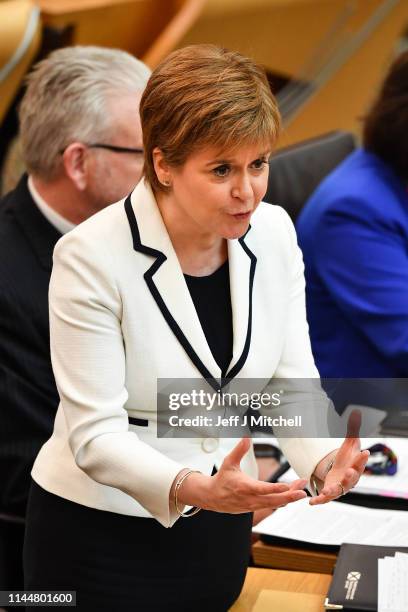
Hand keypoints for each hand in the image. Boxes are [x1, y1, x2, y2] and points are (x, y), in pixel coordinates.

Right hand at [177, 438, 307, 513]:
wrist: (212, 497)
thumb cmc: (222, 478)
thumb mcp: (228, 462)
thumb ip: (239, 450)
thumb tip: (247, 436)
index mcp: (243, 487)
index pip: (262, 489)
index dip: (275, 488)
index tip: (287, 486)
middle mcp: (250, 499)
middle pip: (273, 500)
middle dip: (290, 495)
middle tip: (303, 491)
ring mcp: (253, 505)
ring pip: (274, 504)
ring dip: (289, 498)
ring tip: (302, 490)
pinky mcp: (254, 508)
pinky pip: (271, 506)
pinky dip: (282, 501)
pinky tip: (291, 495)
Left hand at [309, 410, 369, 504]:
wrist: (340, 471)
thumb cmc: (347, 457)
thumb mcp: (349, 442)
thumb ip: (352, 429)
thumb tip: (357, 412)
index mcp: (355, 466)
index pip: (361, 462)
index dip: (363, 458)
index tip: (365, 452)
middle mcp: (349, 479)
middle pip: (352, 478)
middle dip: (351, 475)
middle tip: (349, 470)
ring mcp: (340, 487)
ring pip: (338, 491)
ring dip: (333, 490)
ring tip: (327, 490)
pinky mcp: (330, 493)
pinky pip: (325, 499)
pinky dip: (319, 501)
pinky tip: (311, 502)